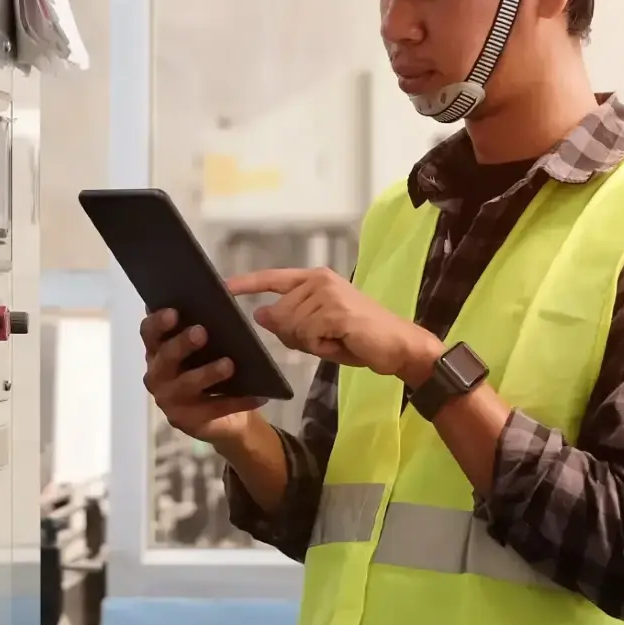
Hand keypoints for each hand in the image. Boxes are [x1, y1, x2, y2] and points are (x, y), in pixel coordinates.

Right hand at [139, 309, 266, 442]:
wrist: (225, 418)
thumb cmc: (209, 370)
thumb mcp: (205, 349)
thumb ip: (199, 327)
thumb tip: (215, 301)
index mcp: (157, 351)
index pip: (149, 333)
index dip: (158, 322)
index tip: (174, 312)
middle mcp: (157, 375)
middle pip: (165, 357)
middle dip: (182, 344)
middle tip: (202, 332)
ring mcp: (169, 401)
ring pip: (187, 385)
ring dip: (208, 373)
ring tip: (229, 364)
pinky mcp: (186, 421)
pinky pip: (215, 409)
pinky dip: (237, 401)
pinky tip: (258, 395)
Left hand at [228, 267, 437, 379]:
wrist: (399, 346)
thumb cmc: (360, 339)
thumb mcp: (318, 332)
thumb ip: (290, 321)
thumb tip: (259, 315)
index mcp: (315, 279)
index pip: (273, 278)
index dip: (247, 283)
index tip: (224, 287)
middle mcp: (319, 280)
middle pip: (279, 313)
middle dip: (294, 335)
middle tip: (324, 340)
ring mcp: (327, 293)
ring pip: (291, 326)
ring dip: (309, 342)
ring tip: (336, 339)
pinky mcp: (335, 311)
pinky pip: (306, 334)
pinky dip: (320, 346)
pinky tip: (340, 342)